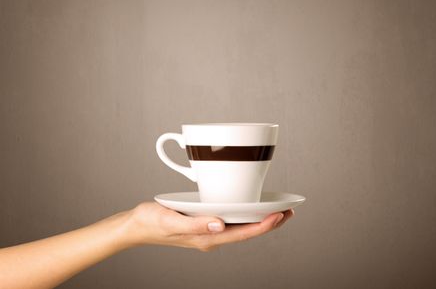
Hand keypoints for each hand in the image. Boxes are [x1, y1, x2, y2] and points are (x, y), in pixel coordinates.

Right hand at [124, 202, 293, 251]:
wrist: (136, 226)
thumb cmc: (151, 222)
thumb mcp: (171, 221)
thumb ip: (196, 225)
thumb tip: (221, 225)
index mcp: (206, 238)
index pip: (242, 234)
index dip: (263, 226)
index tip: (280, 215)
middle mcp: (210, 237)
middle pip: (245, 232)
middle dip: (268, 223)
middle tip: (288, 211)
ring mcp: (207, 232)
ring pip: (239, 228)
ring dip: (258, 220)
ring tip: (276, 210)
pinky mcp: (203, 225)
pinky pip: (229, 222)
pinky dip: (244, 216)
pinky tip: (248, 209)